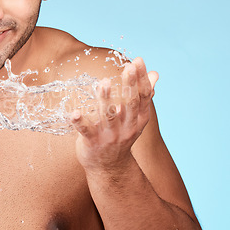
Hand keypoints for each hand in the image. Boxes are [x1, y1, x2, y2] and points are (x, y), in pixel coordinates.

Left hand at [71, 57, 158, 172]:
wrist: (109, 168)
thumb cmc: (120, 136)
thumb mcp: (134, 117)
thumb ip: (142, 96)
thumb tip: (155, 73)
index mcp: (138, 119)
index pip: (143, 96)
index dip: (141, 79)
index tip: (137, 61)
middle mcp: (127, 127)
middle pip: (130, 103)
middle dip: (130, 85)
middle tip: (128, 67)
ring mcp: (110, 136)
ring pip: (109, 115)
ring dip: (106, 98)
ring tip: (103, 82)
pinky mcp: (93, 143)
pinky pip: (86, 131)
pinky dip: (80, 122)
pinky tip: (74, 113)